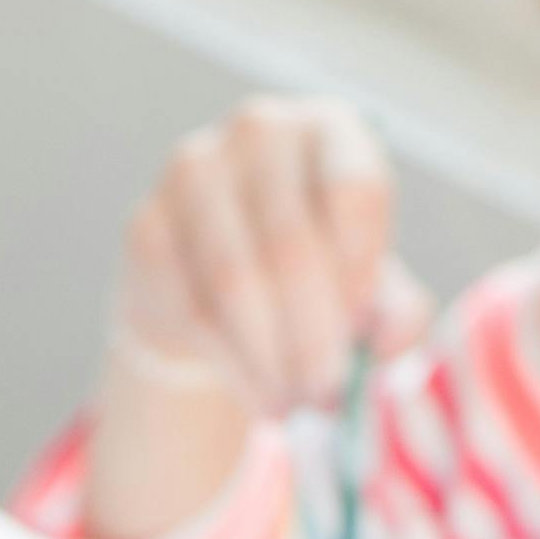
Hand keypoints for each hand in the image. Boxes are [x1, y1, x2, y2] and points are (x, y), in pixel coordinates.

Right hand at [112, 97, 434, 420]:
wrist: (217, 271)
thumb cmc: (313, 270)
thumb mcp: (367, 281)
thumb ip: (394, 309)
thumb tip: (387, 339)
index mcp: (330, 131)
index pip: (354, 190)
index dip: (363, 273)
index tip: (364, 334)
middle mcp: (260, 132)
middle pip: (291, 245)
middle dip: (314, 337)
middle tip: (330, 395)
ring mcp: (192, 171)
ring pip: (234, 283)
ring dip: (270, 360)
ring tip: (296, 407)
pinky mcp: (145, 224)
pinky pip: (190, 309)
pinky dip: (231, 367)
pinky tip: (261, 397)